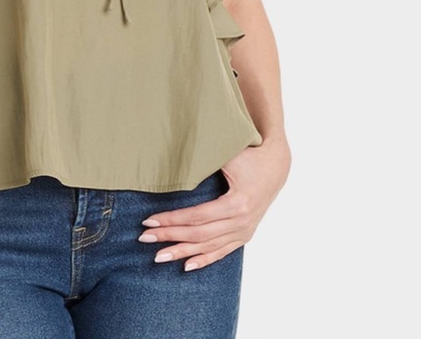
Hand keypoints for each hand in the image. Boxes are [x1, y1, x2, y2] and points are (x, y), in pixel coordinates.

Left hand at [137, 139, 290, 270]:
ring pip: (208, 246)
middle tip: (144, 238)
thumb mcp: (228, 155)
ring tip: (158, 256)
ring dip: (182, 252)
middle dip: (170, 236)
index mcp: (237, 203)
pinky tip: (186, 266)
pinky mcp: (245, 234)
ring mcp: (244, 230)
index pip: (197, 217)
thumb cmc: (249, 155)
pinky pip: (222, 251)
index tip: (149, 221)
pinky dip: (204, 259)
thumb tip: (172, 166)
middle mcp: (241, 221)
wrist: (276, 165)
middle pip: (199, 235)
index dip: (172, 219)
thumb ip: (204, 162)